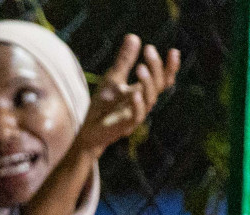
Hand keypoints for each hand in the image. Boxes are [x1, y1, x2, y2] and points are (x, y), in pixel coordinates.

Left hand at [73, 36, 179, 155]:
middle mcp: (144, 101)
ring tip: (140, 66)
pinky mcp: (126, 125)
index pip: (164, 78)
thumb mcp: (113, 78)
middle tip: (149, 50)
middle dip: (157, 66)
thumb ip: (124, 60)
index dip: (171, 66)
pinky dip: (137, 103)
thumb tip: (133, 36)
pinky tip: (133, 93)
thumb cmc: (103, 105)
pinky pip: (136, 114)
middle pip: (159, 84)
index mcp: (144, 90)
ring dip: (147, 81)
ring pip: (150, 97)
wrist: (89, 130)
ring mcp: (137, 113)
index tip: (173, 51)